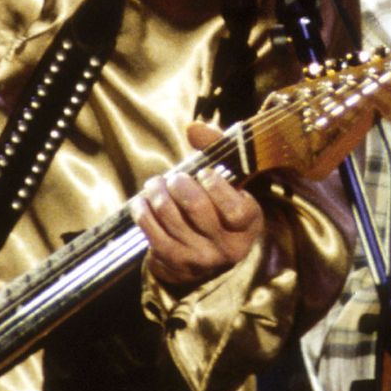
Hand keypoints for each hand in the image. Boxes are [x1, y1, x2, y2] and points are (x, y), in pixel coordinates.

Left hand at [132, 122, 264, 287]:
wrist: (206, 257)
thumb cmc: (219, 206)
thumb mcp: (230, 182)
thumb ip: (218, 149)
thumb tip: (193, 128)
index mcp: (249, 225)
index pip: (235, 210)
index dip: (216, 187)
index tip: (205, 173)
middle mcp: (227, 247)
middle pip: (197, 209)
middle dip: (180, 184)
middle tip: (176, 178)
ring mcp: (200, 258)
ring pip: (170, 217)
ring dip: (157, 193)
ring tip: (156, 184)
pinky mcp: (173, 262)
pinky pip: (152, 232)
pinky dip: (142, 211)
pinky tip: (142, 200)